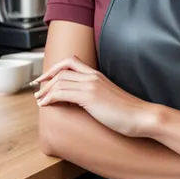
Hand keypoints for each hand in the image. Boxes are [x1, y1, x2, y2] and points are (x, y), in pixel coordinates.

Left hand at [32, 56, 153, 136]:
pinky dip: (50, 97)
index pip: (71, 62)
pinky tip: (45, 105)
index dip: (55, 68)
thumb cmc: (128, 112)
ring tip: (39, 100)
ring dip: (45, 90)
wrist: (142, 116)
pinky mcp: (90, 97)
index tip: (45, 79)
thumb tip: (84, 102)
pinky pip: (62, 92)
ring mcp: (91, 85)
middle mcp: (93, 76)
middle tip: (37, 90)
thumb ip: (96, 95)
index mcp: (98, 75)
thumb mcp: (109, 98)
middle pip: (62, 69)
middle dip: (46, 79)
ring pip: (60, 80)